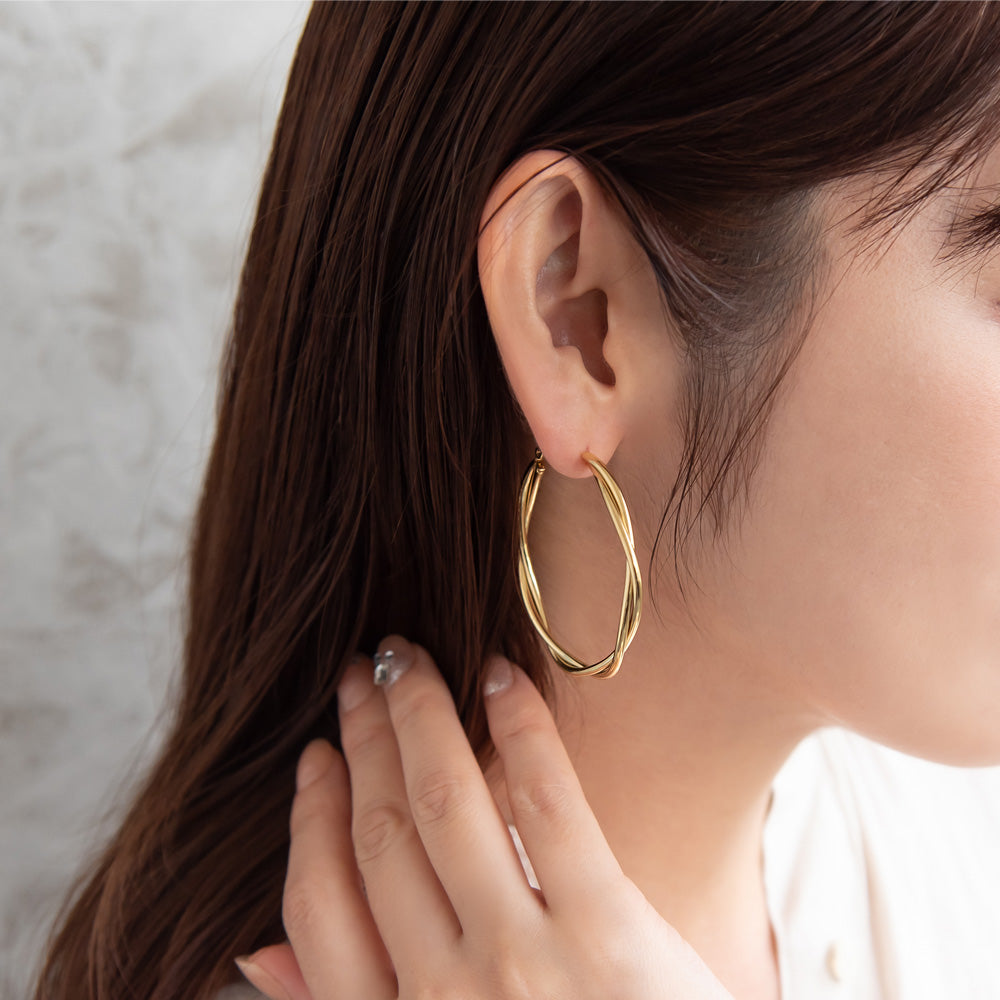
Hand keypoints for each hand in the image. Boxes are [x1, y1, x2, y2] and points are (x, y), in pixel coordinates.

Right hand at [235, 635, 733, 999]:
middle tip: (357, 674)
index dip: (310, 815)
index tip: (316, 755)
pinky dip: (517, 728)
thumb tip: (253, 953)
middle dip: (362, 740)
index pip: (320, 904)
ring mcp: (521, 959)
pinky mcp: (606, 929)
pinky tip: (498, 675)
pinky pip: (546, 802)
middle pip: (380, 833)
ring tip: (405, 658)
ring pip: (444, 802)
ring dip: (417, 715)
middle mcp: (441, 993)